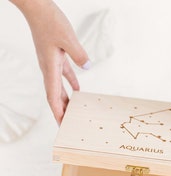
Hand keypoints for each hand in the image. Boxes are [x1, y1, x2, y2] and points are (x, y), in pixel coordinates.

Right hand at [10, 0, 89, 123]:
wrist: (38, 8)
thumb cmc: (49, 21)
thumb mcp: (67, 38)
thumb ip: (78, 54)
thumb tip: (88, 67)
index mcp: (49, 68)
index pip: (53, 96)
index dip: (57, 111)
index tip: (61, 124)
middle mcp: (48, 69)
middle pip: (55, 96)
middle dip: (61, 112)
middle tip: (66, 125)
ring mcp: (51, 64)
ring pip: (59, 88)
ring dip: (66, 101)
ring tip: (72, 112)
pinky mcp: (56, 57)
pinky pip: (64, 75)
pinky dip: (71, 84)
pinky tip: (78, 91)